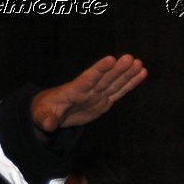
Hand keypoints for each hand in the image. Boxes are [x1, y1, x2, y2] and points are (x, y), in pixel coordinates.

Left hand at [30, 54, 147, 132]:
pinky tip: (141, 73)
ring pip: (114, 83)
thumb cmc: (45, 111)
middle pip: (105, 79)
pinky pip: (119, 92)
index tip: (111, 59)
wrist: (52, 111)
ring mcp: (97, 95)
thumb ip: (46, 119)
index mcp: (73, 91)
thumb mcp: (42, 116)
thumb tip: (48, 125)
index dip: (99, 69)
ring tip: (138, 63)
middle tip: (130, 58)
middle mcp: (88, 90)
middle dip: (118, 69)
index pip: (88, 79)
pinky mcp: (104, 101)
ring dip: (127, 73)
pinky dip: (130, 83)